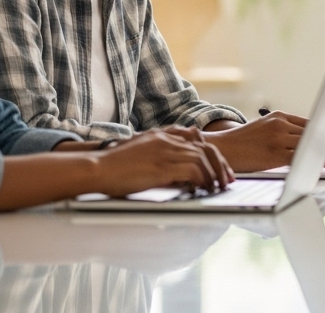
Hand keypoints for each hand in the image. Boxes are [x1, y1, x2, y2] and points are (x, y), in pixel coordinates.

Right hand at [94, 129, 232, 195]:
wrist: (96, 168)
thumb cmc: (114, 168)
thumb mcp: (140, 156)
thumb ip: (159, 158)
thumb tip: (178, 174)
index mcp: (161, 135)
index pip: (197, 141)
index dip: (212, 155)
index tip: (220, 169)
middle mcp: (166, 140)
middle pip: (205, 148)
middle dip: (220, 165)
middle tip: (228, 180)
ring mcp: (165, 151)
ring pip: (203, 158)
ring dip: (214, 174)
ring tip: (219, 188)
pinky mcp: (162, 166)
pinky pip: (193, 170)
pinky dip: (203, 179)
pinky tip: (204, 189)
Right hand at [207, 112, 324, 171]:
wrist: (221, 148)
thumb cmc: (242, 144)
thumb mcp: (264, 131)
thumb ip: (284, 134)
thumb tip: (306, 147)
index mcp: (280, 117)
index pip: (313, 125)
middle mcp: (281, 124)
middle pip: (315, 133)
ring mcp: (277, 137)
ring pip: (310, 144)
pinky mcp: (273, 152)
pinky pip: (300, 157)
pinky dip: (315, 162)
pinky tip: (323, 168)